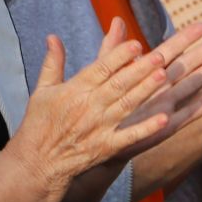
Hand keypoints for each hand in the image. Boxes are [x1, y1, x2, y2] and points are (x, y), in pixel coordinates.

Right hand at [6, 22, 173, 199]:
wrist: (37, 164)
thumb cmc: (39, 125)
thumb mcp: (42, 91)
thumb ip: (52, 63)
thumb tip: (53, 37)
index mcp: (75, 90)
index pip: (100, 68)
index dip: (118, 56)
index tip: (135, 44)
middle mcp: (90, 107)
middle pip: (119, 83)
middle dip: (140, 69)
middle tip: (160, 55)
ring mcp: (100, 127)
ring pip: (127, 104)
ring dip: (146, 90)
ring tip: (164, 75)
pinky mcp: (107, 147)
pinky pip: (130, 136)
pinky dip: (147, 128)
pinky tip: (164, 119)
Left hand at [105, 22, 201, 163]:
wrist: (98, 136)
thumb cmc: (104, 103)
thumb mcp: (104, 73)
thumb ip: (114, 49)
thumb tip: (117, 19)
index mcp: (147, 72)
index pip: (170, 50)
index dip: (186, 38)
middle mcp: (161, 88)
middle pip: (187, 65)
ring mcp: (165, 106)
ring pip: (192, 86)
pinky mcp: (165, 126)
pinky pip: (187, 115)